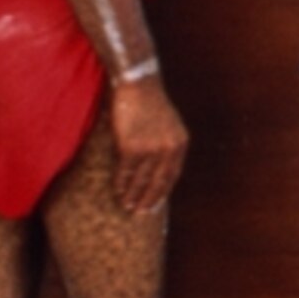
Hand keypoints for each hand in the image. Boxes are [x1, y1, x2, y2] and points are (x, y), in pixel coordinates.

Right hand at [108, 77, 189, 215]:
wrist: (138, 85)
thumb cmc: (151, 103)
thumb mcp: (169, 124)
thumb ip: (167, 145)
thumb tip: (158, 169)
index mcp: (180, 144)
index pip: (172, 175)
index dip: (162, 192)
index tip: (154, 205)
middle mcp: (168, 149)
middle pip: (158, 182)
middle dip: (148, 199)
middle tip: (139, 212)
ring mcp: (150, 149)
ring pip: (141, 179)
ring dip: (133, 194)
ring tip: (126, 205)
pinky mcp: (131, 147)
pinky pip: (126, 172)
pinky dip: (121, 183)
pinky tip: (118, 189)